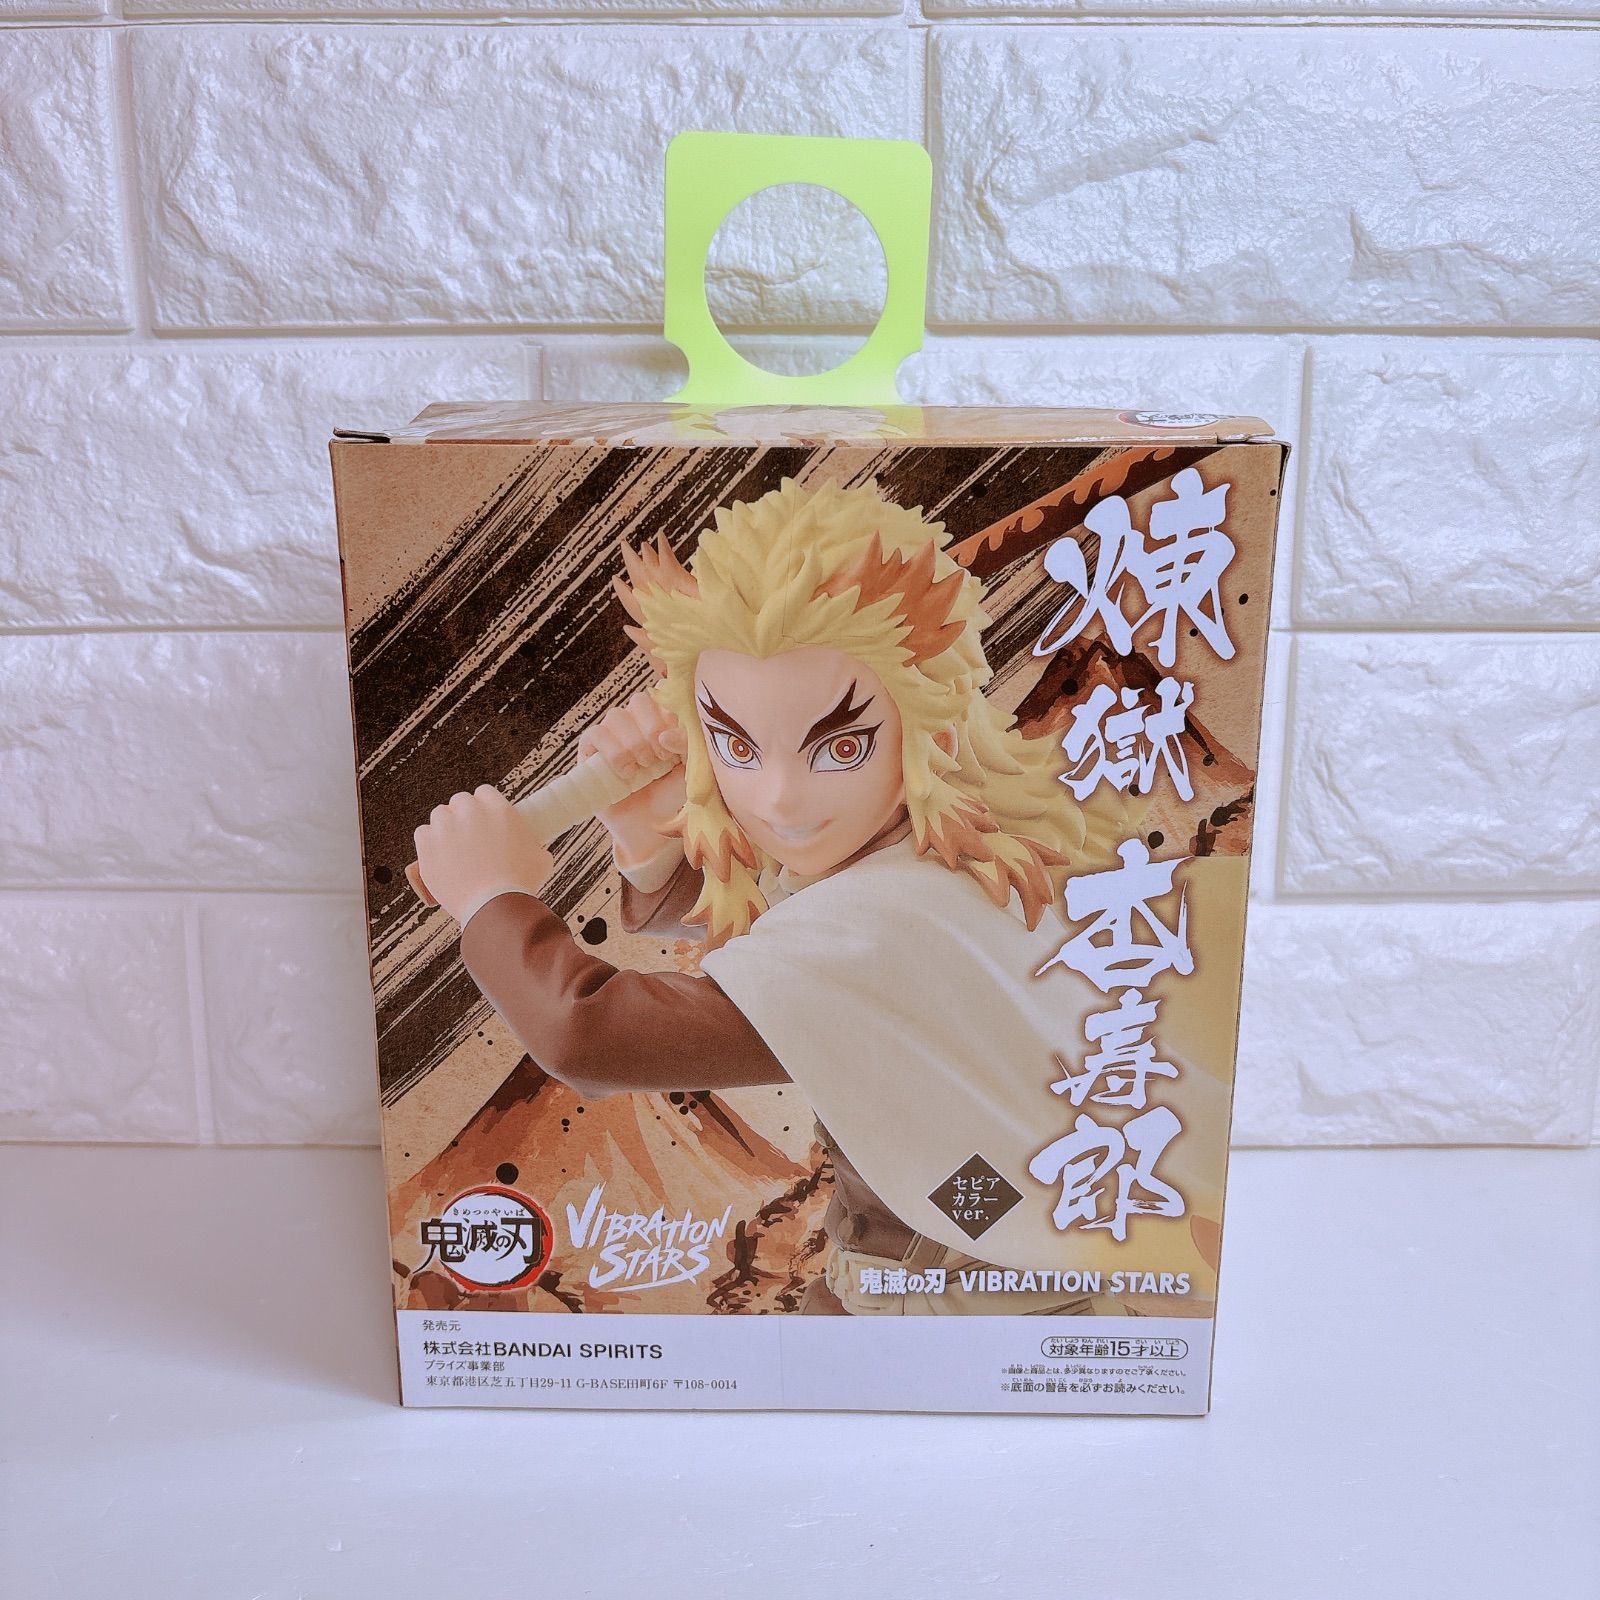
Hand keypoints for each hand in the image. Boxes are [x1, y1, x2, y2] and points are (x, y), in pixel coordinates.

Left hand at [413, 785, 553, 923]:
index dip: (484, 806)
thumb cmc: (520, 885)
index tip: (484, 820)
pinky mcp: (427, 846)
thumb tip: (532, 846)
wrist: (495, 907)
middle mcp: (470, 812)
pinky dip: (429, 842)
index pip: (484, 792)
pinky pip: (423, 833)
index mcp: (498, 809)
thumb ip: (532, 844)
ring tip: (453, 846)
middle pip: (460, 801)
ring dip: (445, 826)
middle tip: (470, 835)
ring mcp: (446, 828)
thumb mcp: (540, 858)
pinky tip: (439, 854)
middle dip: (463, 815)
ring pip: (439, 815)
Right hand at [576, 689, 687, 867]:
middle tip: (661, 758)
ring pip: (616, 716)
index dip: (670, 715)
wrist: (650, 830)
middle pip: (639, 700)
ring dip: (633, 742)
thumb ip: (688, 747)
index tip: (676, 744)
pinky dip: (613, 751)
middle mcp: (636, 723)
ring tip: (644, 768)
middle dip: (652, 729)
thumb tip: (666, 735)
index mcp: (663, 720)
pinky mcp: (591, 751)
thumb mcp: (691, 771)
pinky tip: (626, 772)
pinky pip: (595, 734)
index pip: (663, 695)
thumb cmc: (672, 797)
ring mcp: (613, 735)